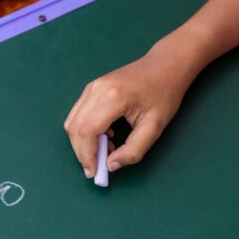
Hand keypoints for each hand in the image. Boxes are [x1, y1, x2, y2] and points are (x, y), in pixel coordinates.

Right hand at [64, 46, 199, 177]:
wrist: (165, 66)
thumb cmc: (164, 94)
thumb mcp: (155, 127)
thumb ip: (133, 150)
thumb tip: (111, 165)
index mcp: (113, 97)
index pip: (87, 131)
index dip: (87, 156)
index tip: (95, 172)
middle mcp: (97, 89)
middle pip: (75, 127)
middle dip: (82, 152)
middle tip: (97, 168)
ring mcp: (92, 86)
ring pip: (73, 121)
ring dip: (83, 142)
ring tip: (107, 149)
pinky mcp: (92, 87)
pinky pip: (79, 113)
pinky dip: (86, 130)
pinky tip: (106, 135)